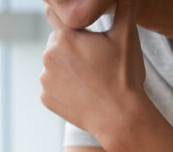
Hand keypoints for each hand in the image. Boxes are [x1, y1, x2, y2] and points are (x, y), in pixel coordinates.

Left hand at [40, 0, 148, 150]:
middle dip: (71, 42)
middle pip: (57, 39)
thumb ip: (123, 8)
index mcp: (66, 37)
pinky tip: (83, 89)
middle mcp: (48, 56)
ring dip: (67, 64)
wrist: (119, 118)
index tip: (70, 13)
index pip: (53, 11)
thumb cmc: (124, 76)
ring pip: (54, 62)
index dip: (64, 10)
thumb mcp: (127, 37)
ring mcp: (45, 78)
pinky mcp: (45, 97)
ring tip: (91, 75)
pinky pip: (53, 84)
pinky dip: (64, 85)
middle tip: (94, 54)